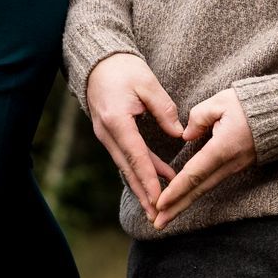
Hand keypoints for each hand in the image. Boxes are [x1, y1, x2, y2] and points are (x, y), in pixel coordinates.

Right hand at [85, 53, 184, 223]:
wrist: (98, 62)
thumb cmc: (123, 68)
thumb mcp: (147, 83)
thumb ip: (164, 109)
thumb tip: (179, 134)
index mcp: (116, 120)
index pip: (136, 156)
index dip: (149, 179)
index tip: (159, 198)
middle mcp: (107, 132)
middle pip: (128, 168)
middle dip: (143, 193)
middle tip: (157, 215)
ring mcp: (105, 135)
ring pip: (126, 166)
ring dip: (141, 186)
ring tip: (157, 206)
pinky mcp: (109, 134)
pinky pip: (125, 157)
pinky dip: (139, 171)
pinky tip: (153, 182)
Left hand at [153, 89, 255, 229]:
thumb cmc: (250, 105)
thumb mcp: (220, 102)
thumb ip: (198, 117)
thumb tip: (186, 136)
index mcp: (223, 148)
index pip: (194, 173)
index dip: (176, 190)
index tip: (160, 204)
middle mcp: (229, 164)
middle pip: (198, 190)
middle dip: (177, 208)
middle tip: (157, 224)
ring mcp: (234, 168)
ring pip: (205, 189)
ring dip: (184, 204)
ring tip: (165, 218)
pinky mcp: (235, 167)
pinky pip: (211, 183)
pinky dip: (195, 194)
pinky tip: (183, 200)